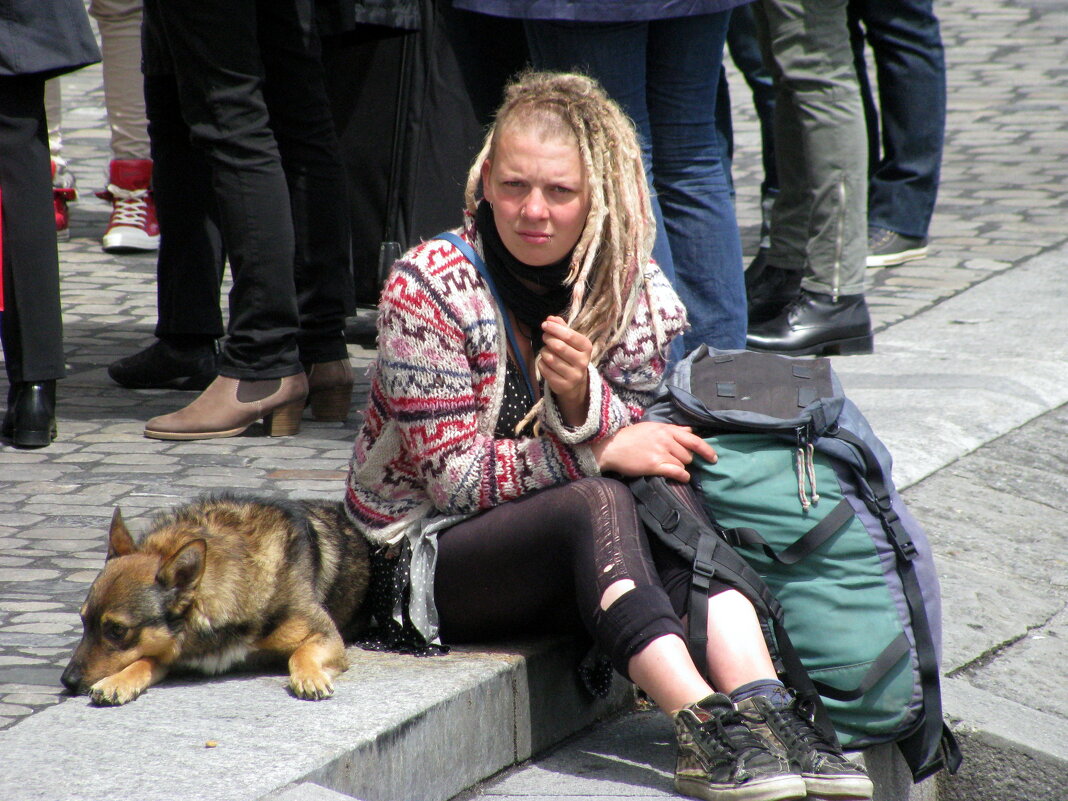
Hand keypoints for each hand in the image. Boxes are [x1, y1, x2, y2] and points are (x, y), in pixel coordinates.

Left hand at [540, 315, 591, 424]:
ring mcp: (573, 376)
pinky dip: (541, 363)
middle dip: (548, 339)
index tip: (545, 324)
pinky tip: (546, 362)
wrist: (575, 382)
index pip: (569, 335)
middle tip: (545, 337)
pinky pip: (544, 369)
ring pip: (549, 358)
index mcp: (586, 348)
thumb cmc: (571, 354)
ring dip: (544, 351)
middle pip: (559, 346)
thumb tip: (550, 318)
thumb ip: (562, 327)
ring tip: (546, 351)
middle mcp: (582, 362)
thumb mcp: (570, 340)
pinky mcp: (563, 385)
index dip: (555, 328)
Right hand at [590, 422, 716, 482]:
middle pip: (689, 454)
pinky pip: (677, 472)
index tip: (713, 458)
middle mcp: (666, 439)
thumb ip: (673, 429)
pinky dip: (682, 476)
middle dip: (685, 459)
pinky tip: (681, 478)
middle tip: (674, 461)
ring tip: (668, 466)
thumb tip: (690, 430)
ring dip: (679, 467)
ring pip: (683, 464)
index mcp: (667, 429)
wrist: (611, 446)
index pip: (694, 439)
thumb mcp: (653, 427)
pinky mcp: (654, 465)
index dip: (707, 450)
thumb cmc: (631, 437)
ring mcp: (661, 452)